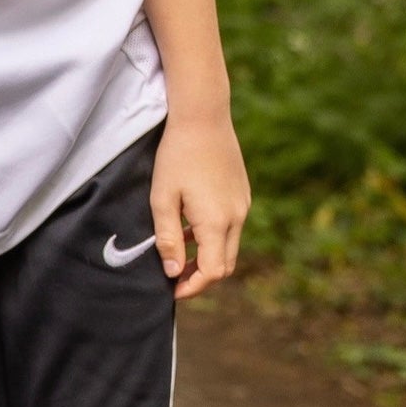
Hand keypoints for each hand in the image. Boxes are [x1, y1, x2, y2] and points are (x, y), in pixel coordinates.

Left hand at [149, 113, 250, 300]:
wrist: (203, 117)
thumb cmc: (176, 156)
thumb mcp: (162, 199)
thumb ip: (168, 237)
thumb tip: (172, 271)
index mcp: (217, 221)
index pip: (213, 272)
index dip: (193, 286)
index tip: (172, 289)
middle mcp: (237, 217)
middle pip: (225, 265)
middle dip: (201, 277)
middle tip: (174, 277)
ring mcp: (243, 205)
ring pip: (229, 247)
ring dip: (207, 257)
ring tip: (180, 253)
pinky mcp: (243, 194)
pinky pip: (232, 227)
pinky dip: (214, 237)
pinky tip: (191, 226)